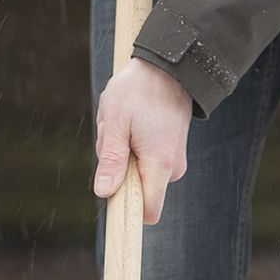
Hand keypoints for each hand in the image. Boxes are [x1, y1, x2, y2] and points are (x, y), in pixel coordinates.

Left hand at [94, 56, 191, 224]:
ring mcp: (174, 160)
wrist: (169, 67)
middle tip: (115, 135)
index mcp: (159, 164)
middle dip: (118, 171)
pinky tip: (133, 123)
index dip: (126, 211)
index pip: (147, 212)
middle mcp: (172, 169)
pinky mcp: (172, 152)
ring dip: (125, 156)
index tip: (110, 193)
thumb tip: (104, 192)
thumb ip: (111, 159)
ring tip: (125, 124)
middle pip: (137, 192)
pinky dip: (134, 148)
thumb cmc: (138, 90)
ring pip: (140, 175)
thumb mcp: (115, 121)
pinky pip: (147, 162)